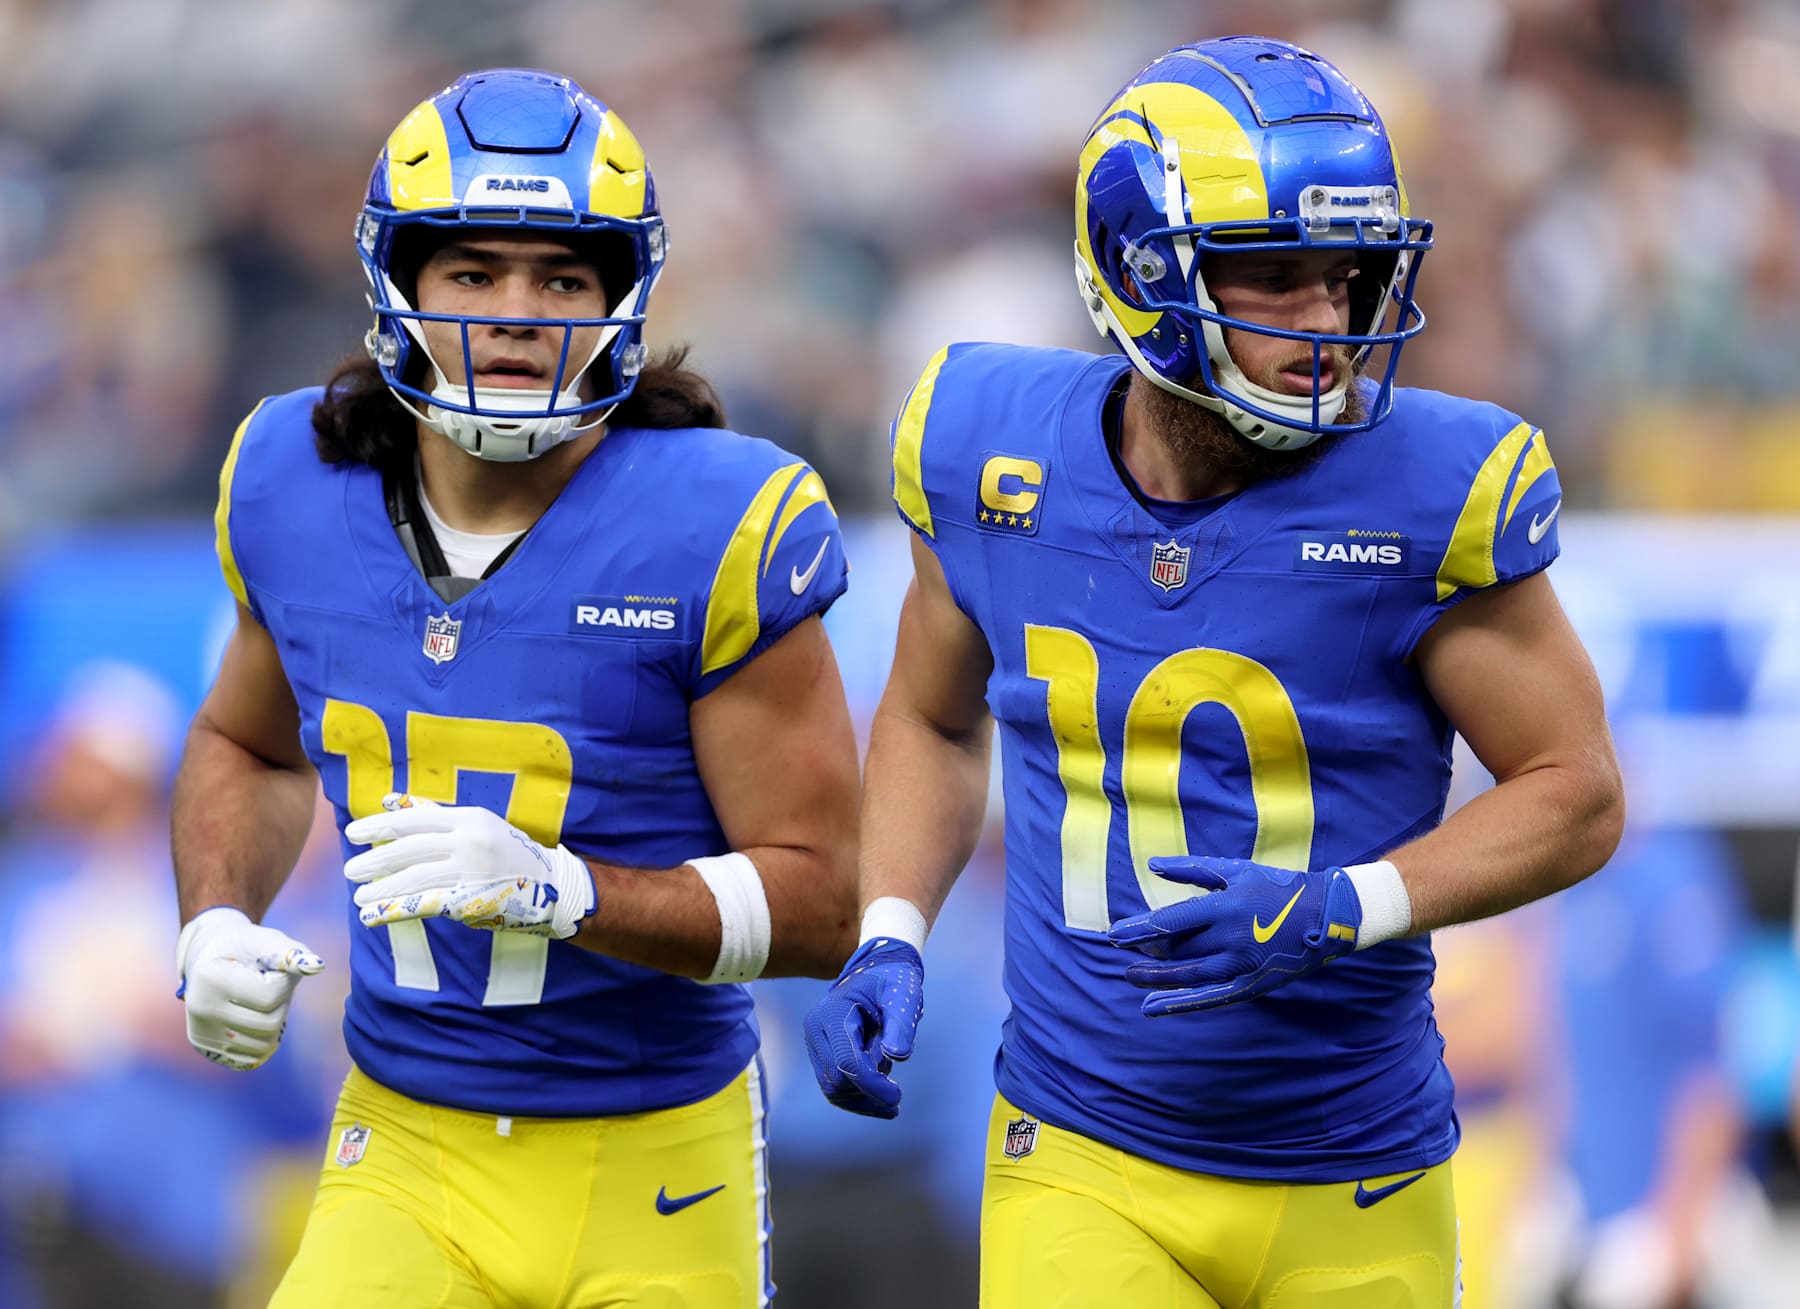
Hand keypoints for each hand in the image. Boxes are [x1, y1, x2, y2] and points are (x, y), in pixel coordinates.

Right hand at [177, 906, 323, 1069]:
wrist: (208, 956)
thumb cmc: (246, 946)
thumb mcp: (268, 940)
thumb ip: (293, 953)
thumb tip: (318, 966)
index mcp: (211, 977)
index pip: (269, 995)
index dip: (284, 981)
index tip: (274, 969)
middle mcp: (199, 1008)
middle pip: (269, 1023)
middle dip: (282, 1002)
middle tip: (269, 983)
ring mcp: (200, 1031)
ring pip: (264, 1044)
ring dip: (275, 1020)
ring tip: (260, 998)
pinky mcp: (206, 1047)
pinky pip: (253, 1057)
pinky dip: (265, 1039)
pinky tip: (254, 1016)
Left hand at [344, 793, 595, 939]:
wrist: (552, 887)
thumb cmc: (509, 853)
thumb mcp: (477, 824)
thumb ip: (433, 814)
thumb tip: (389, 800)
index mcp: (469, 818)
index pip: (414, 821)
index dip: (380, 826)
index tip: (352, 833)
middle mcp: (469, 842)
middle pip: (410, 850)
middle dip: (375, 861)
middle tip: (350, 870)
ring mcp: (471, 872)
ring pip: (414, 879)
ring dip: (381, 889)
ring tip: (359, 896)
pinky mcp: (471, 901)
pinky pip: (424, 905)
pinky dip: (395, 911)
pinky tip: (373, 917)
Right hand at [802, 938, 923, 1118]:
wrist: (876, 972)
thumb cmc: (892, 981)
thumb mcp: (903, 994)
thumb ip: (901, 1023)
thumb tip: (897, 1056)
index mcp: (833, 1013)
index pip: (847, 1063)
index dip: (872, 1085)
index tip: (897, 1097)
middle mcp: (816, 1030)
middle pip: (837, 1080)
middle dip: (869, 1089)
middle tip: (896, 1088)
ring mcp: (815, 1043)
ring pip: (833, 1089)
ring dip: (863, 1097)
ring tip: (889, 1085)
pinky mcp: (821, 1054)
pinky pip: (834, 1086)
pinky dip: (857, 1097)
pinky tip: (880, 1099)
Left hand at [1107, 856, 1361, 1015]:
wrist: (1328, 915)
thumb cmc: (1276, 886)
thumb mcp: (1235, 870)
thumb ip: (1191, 868)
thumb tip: (1151, 865)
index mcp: (1225, 906)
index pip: (1170, 922)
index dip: (1137, 929)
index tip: (1113, 934)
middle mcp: (1232, 938)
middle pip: (1177, 950)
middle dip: (1148, 951)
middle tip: (1128, 949)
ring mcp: (1242, 966)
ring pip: (1188, 976)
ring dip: (1155, 978)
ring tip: (1131, 976)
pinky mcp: (1252, 985)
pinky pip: (1209, 998)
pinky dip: (1179, 1004)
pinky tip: (1152, 1008)